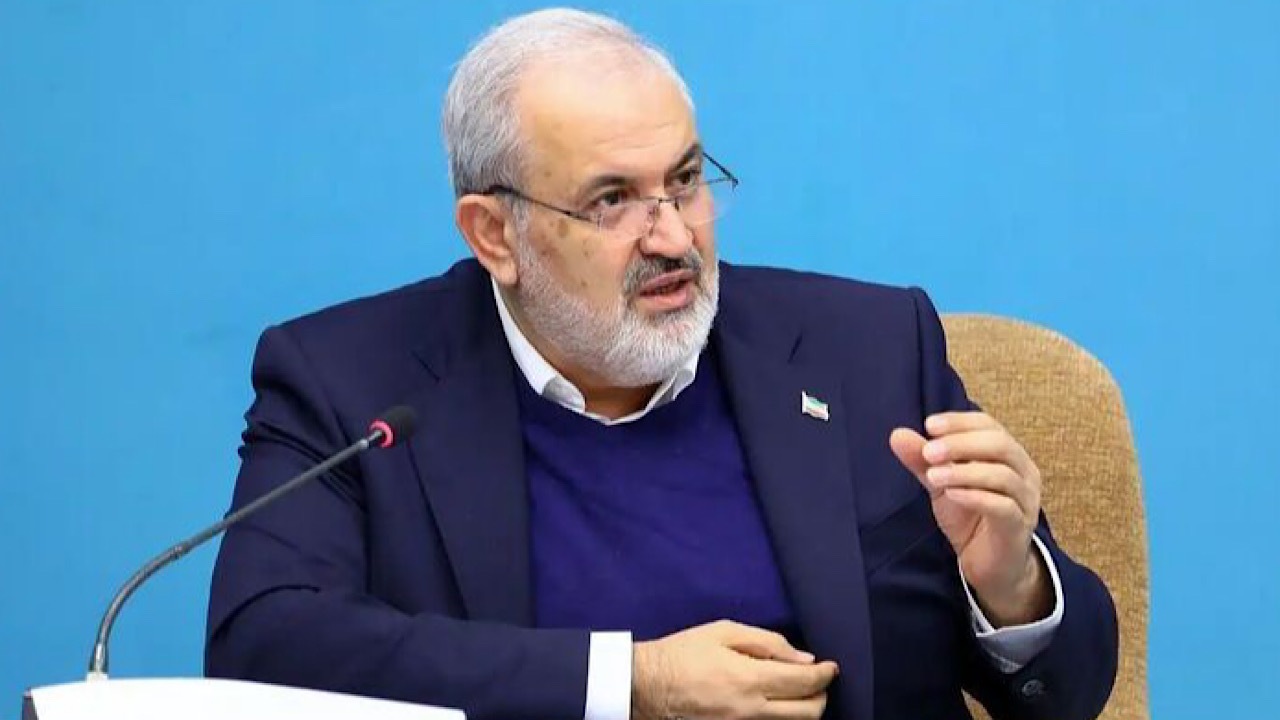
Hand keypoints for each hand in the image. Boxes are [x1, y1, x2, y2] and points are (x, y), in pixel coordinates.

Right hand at [632, 620, 837, 719]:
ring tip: (796, 689)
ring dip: (803, 708)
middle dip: (820, 695)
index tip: (831, 667)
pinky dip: (781, 716)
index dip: (825, 674)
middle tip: (818, 680)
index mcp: (749, 678)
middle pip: (808, 713)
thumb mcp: (723, 631)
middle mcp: (751, 710)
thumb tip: (803, 657)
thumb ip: (767, 642)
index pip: (804, 682)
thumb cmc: (683, 653)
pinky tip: (774, 700)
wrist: (646, 686)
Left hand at [890, 412, 1051, 626]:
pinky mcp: (1019, 527)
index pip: (988, 425)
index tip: (929, 425)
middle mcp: (1023, 472)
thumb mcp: (940, 484)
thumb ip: (922, 461)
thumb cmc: (970, 517)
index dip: (960, 422)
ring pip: (1003, 475)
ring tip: (933, 476)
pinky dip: (976, 497)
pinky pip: (1004, 507)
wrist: (988, 564)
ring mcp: (1025, 500)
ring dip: (964, 472)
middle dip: (961, 444)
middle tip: (929, 452)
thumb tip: (897, 434)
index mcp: (1007, 454)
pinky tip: (952, 495)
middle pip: (1000, 444)